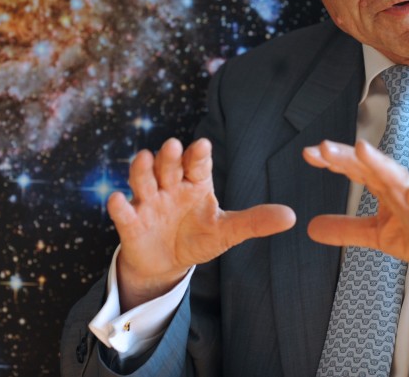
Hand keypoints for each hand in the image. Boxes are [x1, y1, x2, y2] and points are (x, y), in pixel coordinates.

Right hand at [107, 138, 295, 310]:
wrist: (167, 263)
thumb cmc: (198, 237)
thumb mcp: (227, 231)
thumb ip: (254, 222)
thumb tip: (292, 216)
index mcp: (195, 182)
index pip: (198, 164)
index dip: (198, 155)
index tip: (202, 146)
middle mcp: (169, 186)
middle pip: (168, 166)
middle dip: (170, 157)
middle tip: (174, 146)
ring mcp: (148, 202)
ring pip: (143, 180)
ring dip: (142, 170)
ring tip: (144, 159)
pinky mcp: (131, 222)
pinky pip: (123, 213)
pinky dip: (118, 206)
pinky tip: (116, 200)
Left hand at [303, 139, 408, 292]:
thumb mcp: (376, 234)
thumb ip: (346, 228)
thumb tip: (311, 227)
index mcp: (385, 189)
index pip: (356, 168)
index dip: (333, 160)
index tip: (308, 153)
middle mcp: (400, 189)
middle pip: (372, 167)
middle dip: (349, 156)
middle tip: (324, 147)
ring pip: (398, 179)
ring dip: (380, 164)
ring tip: (362, 149)